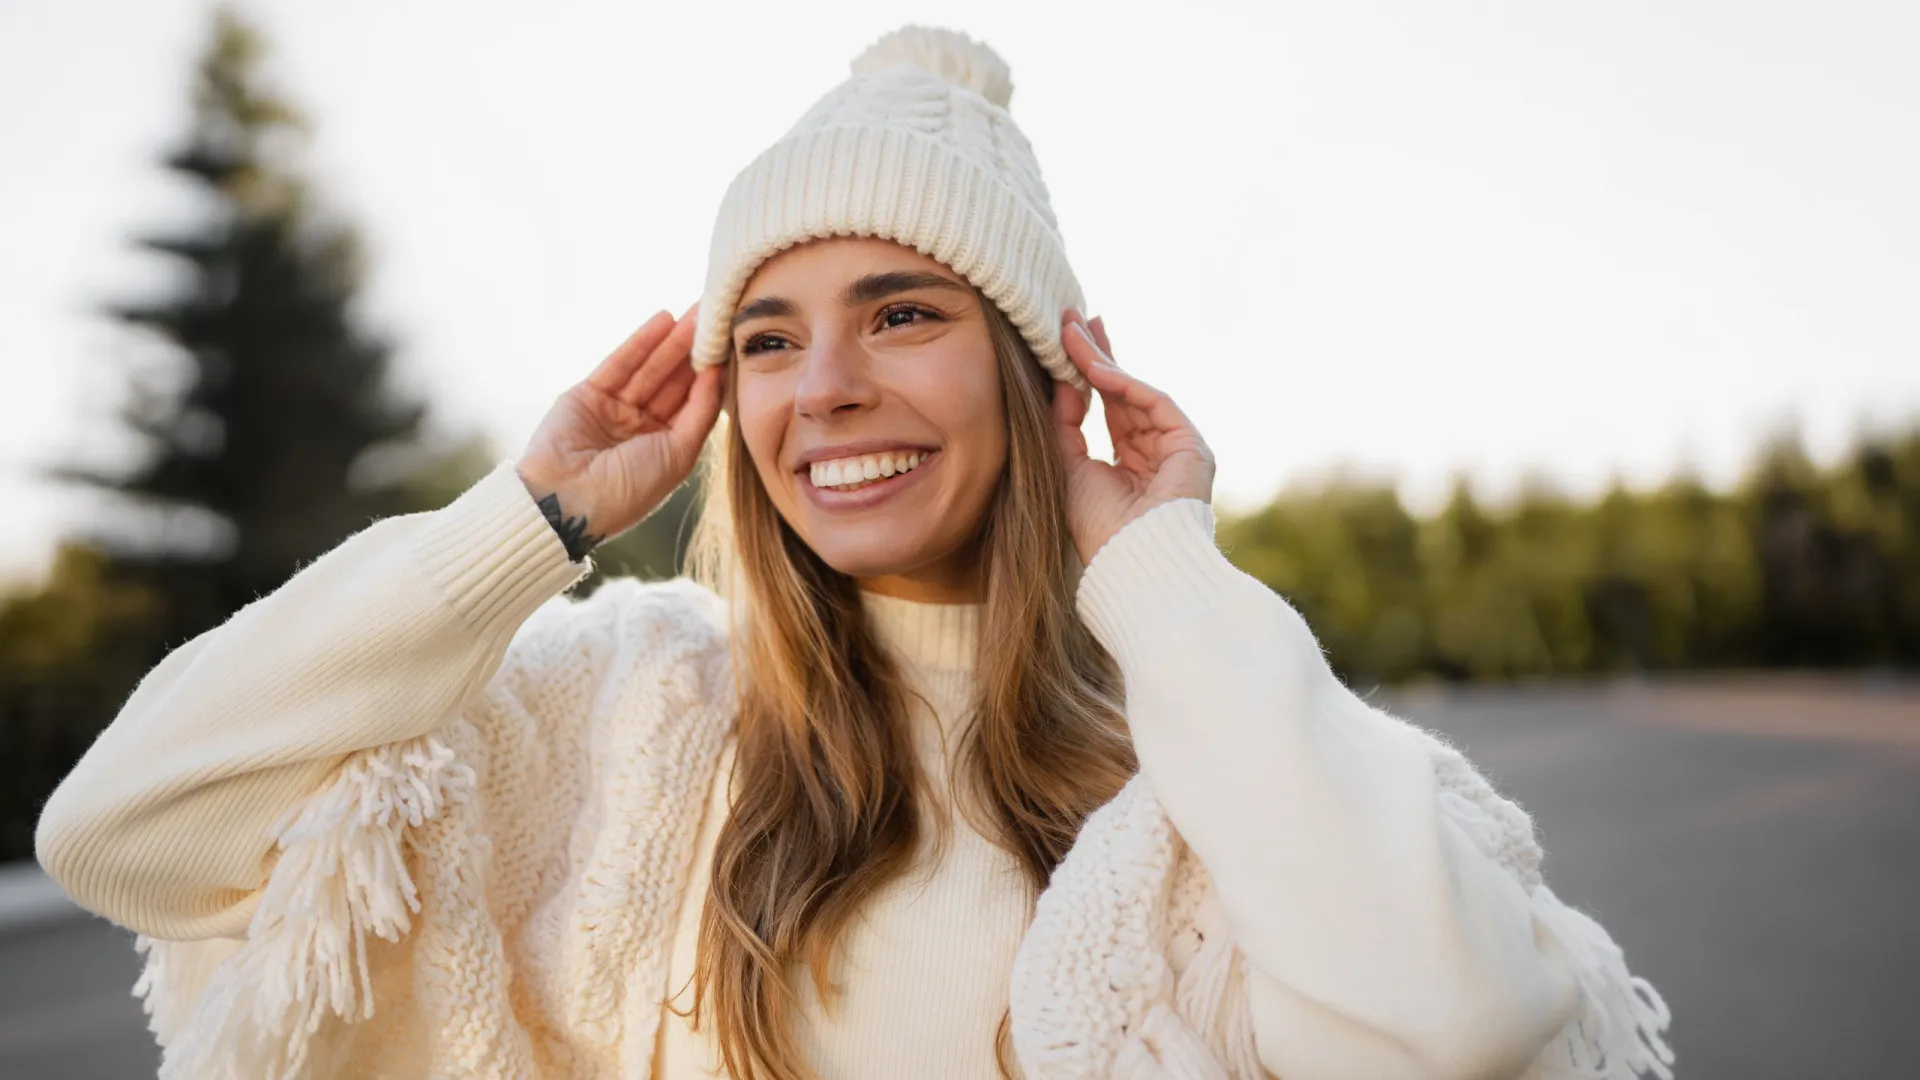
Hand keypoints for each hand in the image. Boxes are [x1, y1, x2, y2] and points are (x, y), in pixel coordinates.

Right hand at [515, 305, 723, 557]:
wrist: (566, 502)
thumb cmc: (628, 490)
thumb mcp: (679, 454)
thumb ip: (701, 411)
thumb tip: (719, 372)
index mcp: (666, 448)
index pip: (693, 403)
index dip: (711, 375)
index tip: (731, 345)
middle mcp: (641, 429)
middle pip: (673, 381)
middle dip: (694, 351)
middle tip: (716, 317)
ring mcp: (614, 410)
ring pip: (649, 369)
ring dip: (673, 341)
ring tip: (696, 314)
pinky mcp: (587, 395)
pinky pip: (620, 364)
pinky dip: (641, 342)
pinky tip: (664, 320)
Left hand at [1052, 309, 1215, 565]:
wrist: (1132, 564)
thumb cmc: (1098, 532)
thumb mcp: (1069, 470)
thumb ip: (1064, 427)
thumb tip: (1062, 383)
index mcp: (1130, 466)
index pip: (1107, 409)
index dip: (1085, 377)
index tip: (1061, 342)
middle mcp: (1156, 453)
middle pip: (1123, 392)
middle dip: (1096, 355)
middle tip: (1070, 317)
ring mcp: (1176, 447)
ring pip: (1135, 392)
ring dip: (1102, 360)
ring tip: (1071, 331)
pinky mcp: (1190, 445)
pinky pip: (1153, 401)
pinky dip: (1122, 382)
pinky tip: (1093, 364)